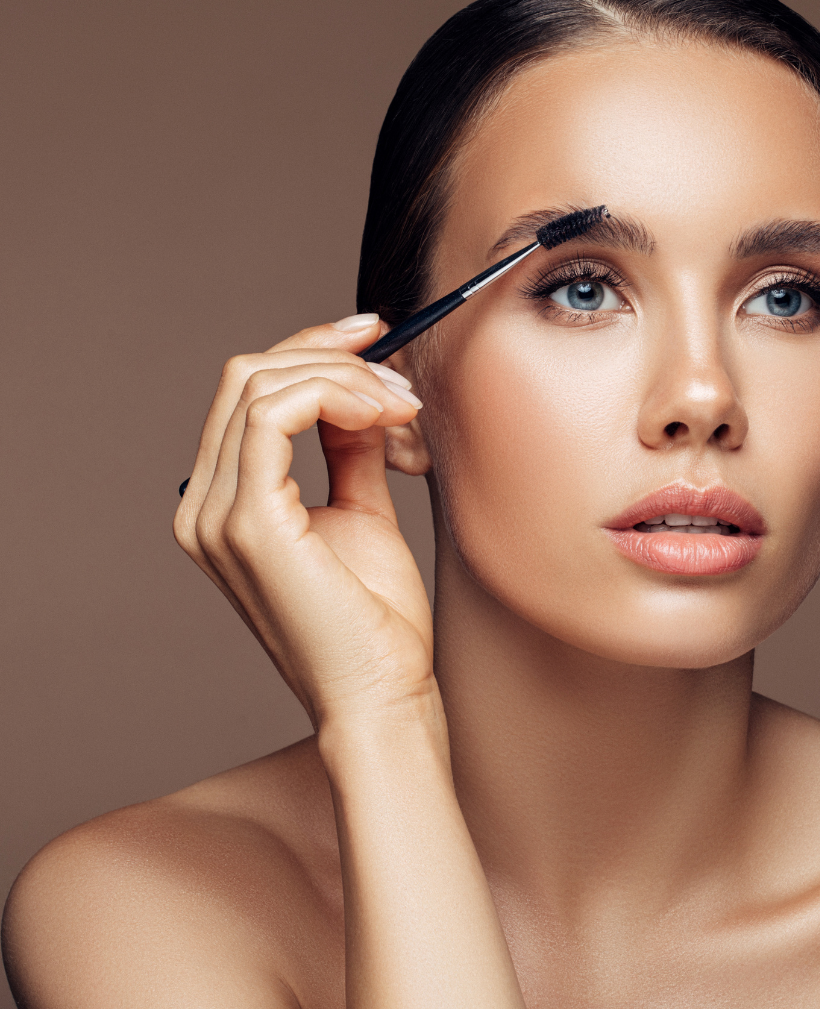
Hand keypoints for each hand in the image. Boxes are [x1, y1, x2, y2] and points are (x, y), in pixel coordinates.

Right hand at [173, 316, 434, 728]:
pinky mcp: (247, 523)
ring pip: (259, 382)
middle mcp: (205, 505)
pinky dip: (332, 394)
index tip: (376, 336)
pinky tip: (381, 415)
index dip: (313, 349)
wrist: (383, 695)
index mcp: (225, 503)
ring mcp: (216, 514)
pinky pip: (270, 414)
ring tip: (402, 407)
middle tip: (400, 380)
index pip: (250, 392)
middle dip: (333, 356)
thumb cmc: (376, 620)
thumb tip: (358, 390)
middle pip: (248, 374)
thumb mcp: (363, 510)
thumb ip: (349, 448)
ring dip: (343, 377)